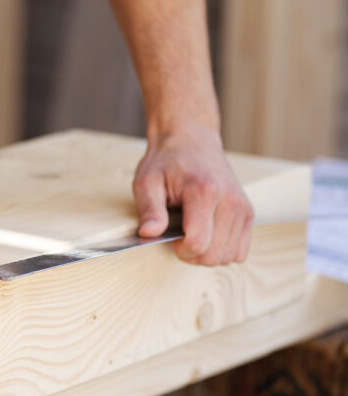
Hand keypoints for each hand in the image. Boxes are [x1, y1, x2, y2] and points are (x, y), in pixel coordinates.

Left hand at [133, 123, 253, 264]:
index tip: (168, 235)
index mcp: (204, 192)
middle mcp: (230, 201)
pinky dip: (222, 250)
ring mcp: (243, 208)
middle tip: (177, 234)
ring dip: (207, 253)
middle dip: (191, 253)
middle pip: (214, 254)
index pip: (197, 243)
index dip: (178, 249)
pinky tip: (207, 234)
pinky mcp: (248, 213)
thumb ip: (149, 210)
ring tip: (192, 232)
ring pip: (228, 256)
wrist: (191, 139)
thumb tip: (148, 234)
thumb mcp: (147, 182)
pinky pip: (240, 251)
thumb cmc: (166, 161)